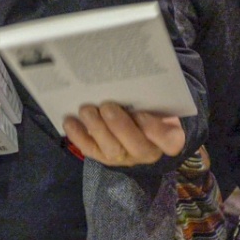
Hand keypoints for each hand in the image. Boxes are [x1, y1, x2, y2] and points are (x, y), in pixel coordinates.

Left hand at [64, 103, 184, 166]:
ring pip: (111, 150)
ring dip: (96, 129)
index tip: (141, 113)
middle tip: (107, 106)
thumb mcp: (160, 103)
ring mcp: (125, 158)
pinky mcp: (104, 158)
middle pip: (136, 146)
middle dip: (119, 126)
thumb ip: (153, 98)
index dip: (155, 129)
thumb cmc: (153, 109)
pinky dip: (78, 136)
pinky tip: (69, 121)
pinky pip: (91, 150)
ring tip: (86, 110)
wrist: (141, 126)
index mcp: (169, 138)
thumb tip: (131, 82)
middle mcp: (148, 152)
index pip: (169, 141)